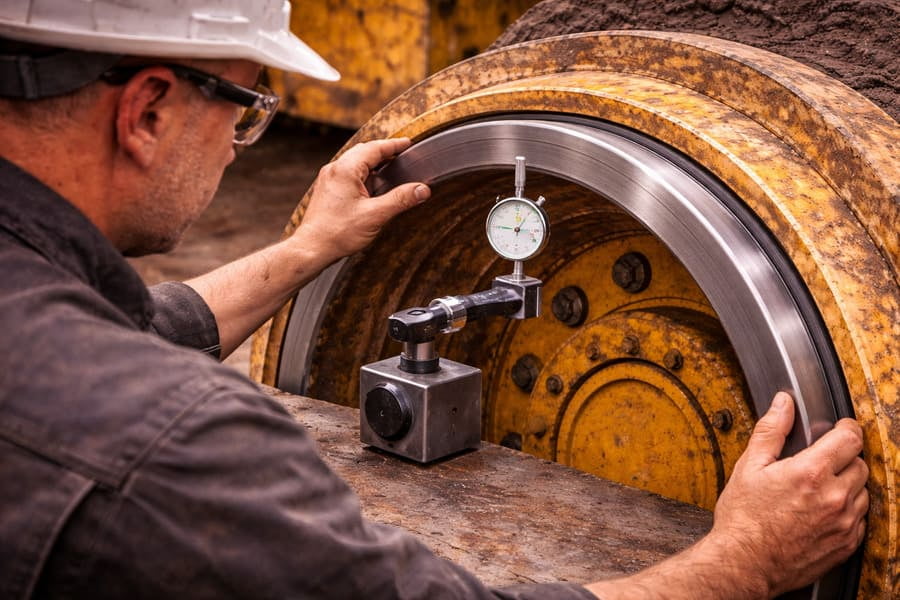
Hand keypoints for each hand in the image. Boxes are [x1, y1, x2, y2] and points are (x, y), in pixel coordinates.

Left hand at [293, 137, 429, 262]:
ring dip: (373, 162)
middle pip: (364, 152)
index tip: (408, 143)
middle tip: (401, 153)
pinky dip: (363, 173)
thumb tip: (422, 190)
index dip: (394, 145)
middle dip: (384, 151)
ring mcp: (329, 179)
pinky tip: (372, 184)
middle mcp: (335, 170)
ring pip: (355, 162)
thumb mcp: (375, 215)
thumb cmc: (337, 233)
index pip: (374, 148)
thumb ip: (400, 200)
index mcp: (345, 169)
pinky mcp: (327, 190)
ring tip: (390, 167)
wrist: (312, 249)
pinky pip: (348, 174)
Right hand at [711, 392, 868, 595]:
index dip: (846, 428)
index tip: (840, 428)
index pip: (849, 439)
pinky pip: (861, 519)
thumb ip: (771, 431)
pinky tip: (823, 510)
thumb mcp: (749, 467)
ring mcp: (843, 523)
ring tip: (820, 487)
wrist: (745, 563)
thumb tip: (783, 403)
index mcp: (810, 473)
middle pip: (860, 464)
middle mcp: (834, 497)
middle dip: (845, 457)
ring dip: (848, 484)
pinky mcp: (846, 545)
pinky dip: (848, 510)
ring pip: (863, 492)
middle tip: (822, 460)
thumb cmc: (743, 518)